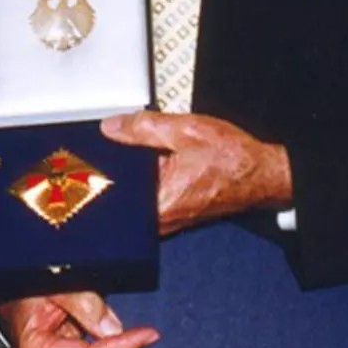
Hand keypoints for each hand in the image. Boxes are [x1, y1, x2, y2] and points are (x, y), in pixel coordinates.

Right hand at [0, 291, 159, 347]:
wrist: (8, 298)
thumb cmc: (25, 290)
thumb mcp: (53, 284)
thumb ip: (82, 302)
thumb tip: (113, 329)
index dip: (123, 347)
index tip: (150, 335)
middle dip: (115, 345)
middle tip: (134, 326)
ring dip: (106, 343)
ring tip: (102, 319)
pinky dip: (101, 345)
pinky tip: (102, 326)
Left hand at [102, 111, 292, 234]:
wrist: (264, 174)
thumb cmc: (233, 158)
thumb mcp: (185, 130)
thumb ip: (143, 128)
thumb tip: (111, 128)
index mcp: (160, 202)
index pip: (113, 193)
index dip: (97, 174)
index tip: (83, 161)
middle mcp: (161, 218)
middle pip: (120, 197)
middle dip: (110, 173)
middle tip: (98, 153)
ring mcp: (167, 219)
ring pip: (132, 198)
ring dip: (126, 178)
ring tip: (119, 156)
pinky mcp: (173, 213)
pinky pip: (146, 199)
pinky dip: (141, 182)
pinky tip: (142, 163)